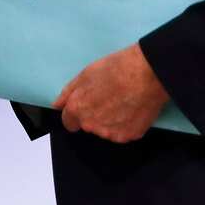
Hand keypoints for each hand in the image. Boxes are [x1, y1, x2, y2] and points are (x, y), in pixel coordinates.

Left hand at [53, 43, 169, 142]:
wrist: (147, 73)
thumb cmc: (116, 68)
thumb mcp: (85, 73)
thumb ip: (68, 93)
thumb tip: (57, 105)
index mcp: (78, 109)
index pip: (68, 122)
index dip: (77, 112)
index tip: (88, 104)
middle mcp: (91, 125)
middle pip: (88, 125)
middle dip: (95, 115)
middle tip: (109, 97)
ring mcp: (111, 133)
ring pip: (106, 130)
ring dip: (110, 120)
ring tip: (123, 100)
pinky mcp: (129, 135)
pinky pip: (123, 132)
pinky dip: (126, 123)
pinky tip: (132, 108)